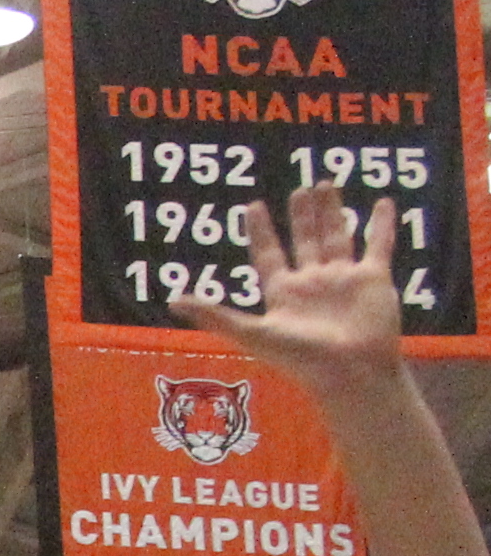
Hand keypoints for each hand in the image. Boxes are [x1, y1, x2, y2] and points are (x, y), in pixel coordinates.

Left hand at [177, 179, 403, 390]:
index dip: (261, 231)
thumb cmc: (301, 357)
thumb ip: (215, 316)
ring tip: (325, 184)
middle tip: (300, 189)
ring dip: (331, 212)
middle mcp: (312, 282)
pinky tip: (384, 203)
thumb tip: (172, 301)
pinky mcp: (373, 279)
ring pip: (336, 236)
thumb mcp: (252, 333)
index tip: (254, 205)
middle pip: (304, 240)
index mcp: (282, 292)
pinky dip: (382, 224)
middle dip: (301, 215)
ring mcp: (343, 279)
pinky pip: (379, 245)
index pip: (267, 254)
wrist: (351, 372)